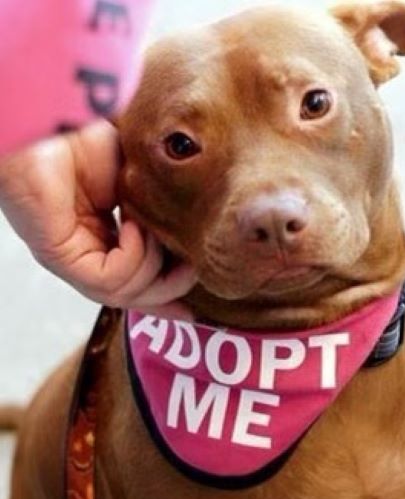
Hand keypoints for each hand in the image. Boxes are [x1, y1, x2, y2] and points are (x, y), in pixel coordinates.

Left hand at [0, 121, 195, 317]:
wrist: (58, 130)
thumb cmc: (91, 150)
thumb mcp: (144, 186)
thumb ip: (165, 213)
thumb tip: (196, 230)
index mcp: (106, 244)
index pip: (137, 286)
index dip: (166, 301)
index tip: (193, 313)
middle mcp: (89, 258)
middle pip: (135, 297)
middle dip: (170, 290)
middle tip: (192, 270)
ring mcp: (74, 261)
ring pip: (125, 294)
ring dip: (153, 265)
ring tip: (153, 230)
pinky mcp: (62, 258)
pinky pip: (109, 279)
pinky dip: (133, 255)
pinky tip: (133, 226)